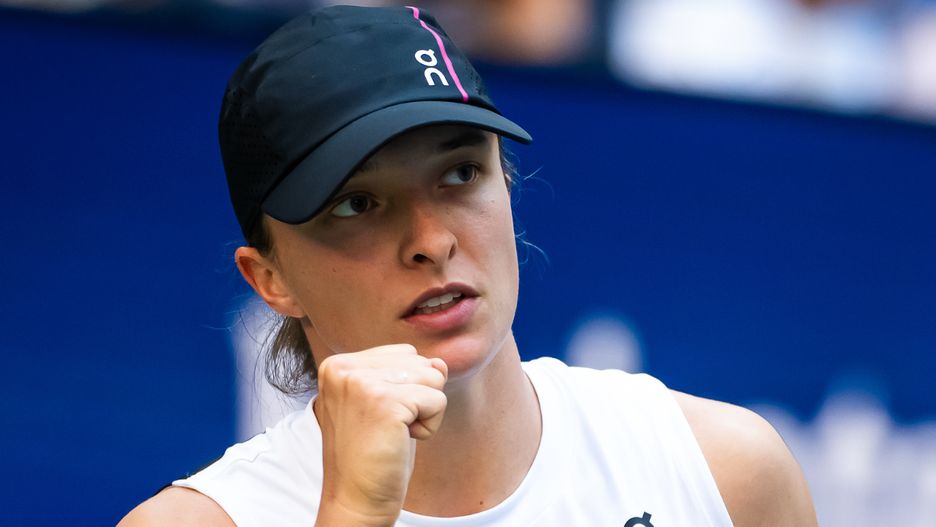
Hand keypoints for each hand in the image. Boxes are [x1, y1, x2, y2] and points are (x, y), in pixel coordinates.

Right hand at [314, 344, 447, 525]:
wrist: (356, 500)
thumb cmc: (372, 455)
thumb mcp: (390, 404)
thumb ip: (412, 375)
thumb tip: (440, 362)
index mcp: (338, 364)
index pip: (404, 354)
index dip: (406, 389)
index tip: (379, 418)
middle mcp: (344, 368)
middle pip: (420, 362)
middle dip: (418, 398)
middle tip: (387, 430)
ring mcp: (361, 382)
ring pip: (432, 377)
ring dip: (424, 412)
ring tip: (393, 435)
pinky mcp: (383, 401)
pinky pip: (437, 400)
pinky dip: (429, 426)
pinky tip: (401, 442)